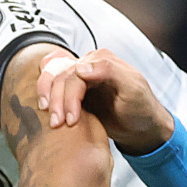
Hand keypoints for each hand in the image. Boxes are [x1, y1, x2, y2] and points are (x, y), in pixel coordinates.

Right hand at [35, 49, 174, 155]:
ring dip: (49, 99)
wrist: (141, 126)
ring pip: (54, 81)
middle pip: (62, 77)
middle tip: (57, 124)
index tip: (71, 120)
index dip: (70, 97)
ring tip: (52, 121)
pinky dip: (47, 97)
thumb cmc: (141, 107)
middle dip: (57, 101)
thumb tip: (80, 67)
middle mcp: (88, 65)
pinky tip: (45, 110)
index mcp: (102, 60)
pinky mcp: (75, 91)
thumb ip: (110, 71)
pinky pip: (54, 87)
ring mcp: (80, 78)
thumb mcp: (133, 88)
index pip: (76, 74)